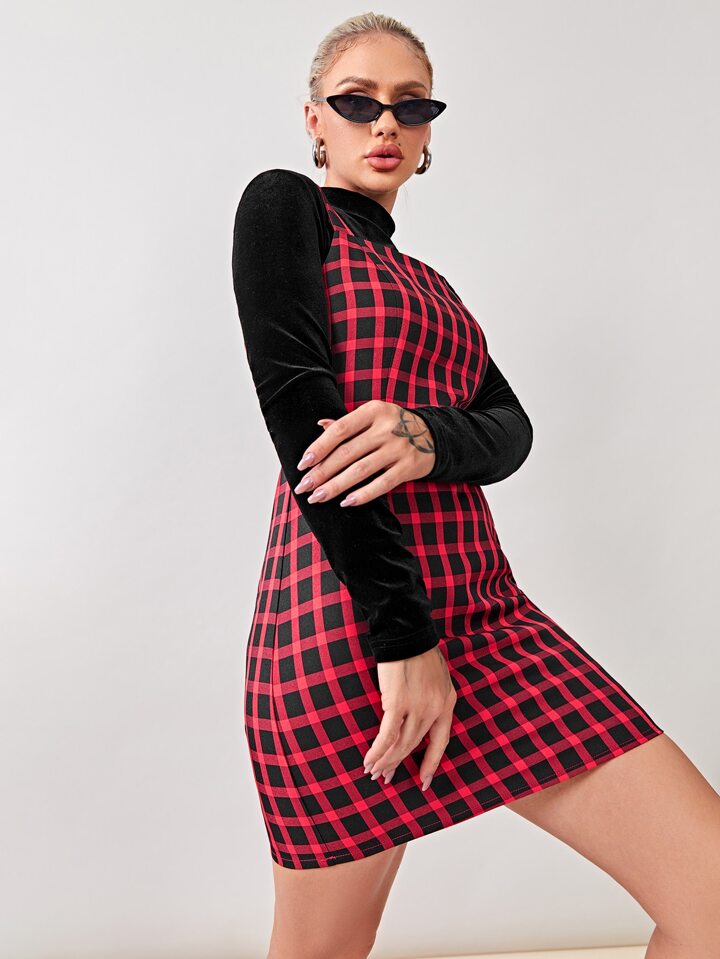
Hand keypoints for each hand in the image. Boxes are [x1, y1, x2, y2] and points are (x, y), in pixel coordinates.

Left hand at [293, 400, 435, 505]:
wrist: (434, 435)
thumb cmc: (394, 426)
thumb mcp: (373, 416)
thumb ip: (347, 423)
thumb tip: (320, 426)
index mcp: (374, 411)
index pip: (340, 430)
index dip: (319, 447)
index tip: (303, 464)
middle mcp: (386, 428)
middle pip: (347, 453)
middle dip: (321, 472)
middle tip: (303, 487)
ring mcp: (399, 448)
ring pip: (360, 471)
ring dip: (336, 486)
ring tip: (318, 497)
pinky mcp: (409, 467)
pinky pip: (382, 484)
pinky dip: (363, 495)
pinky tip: (345, 503)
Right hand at [363, 644, 456, 791]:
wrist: (407, 632)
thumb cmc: (417, 650)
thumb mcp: (436, 676)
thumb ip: (432, 697)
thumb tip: (418, 714)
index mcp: (447, 702)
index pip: (441, 741)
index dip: (432, 763)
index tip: (424, 781)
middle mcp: (436, 708)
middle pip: (415, 745)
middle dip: (399, 764)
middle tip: (387, 778)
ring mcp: (418, 708)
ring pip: (401, 744)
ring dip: (386, 761)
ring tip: (374, 773)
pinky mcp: (397, 704)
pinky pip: (386, 736)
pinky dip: (377, 752)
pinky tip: (369, 762)